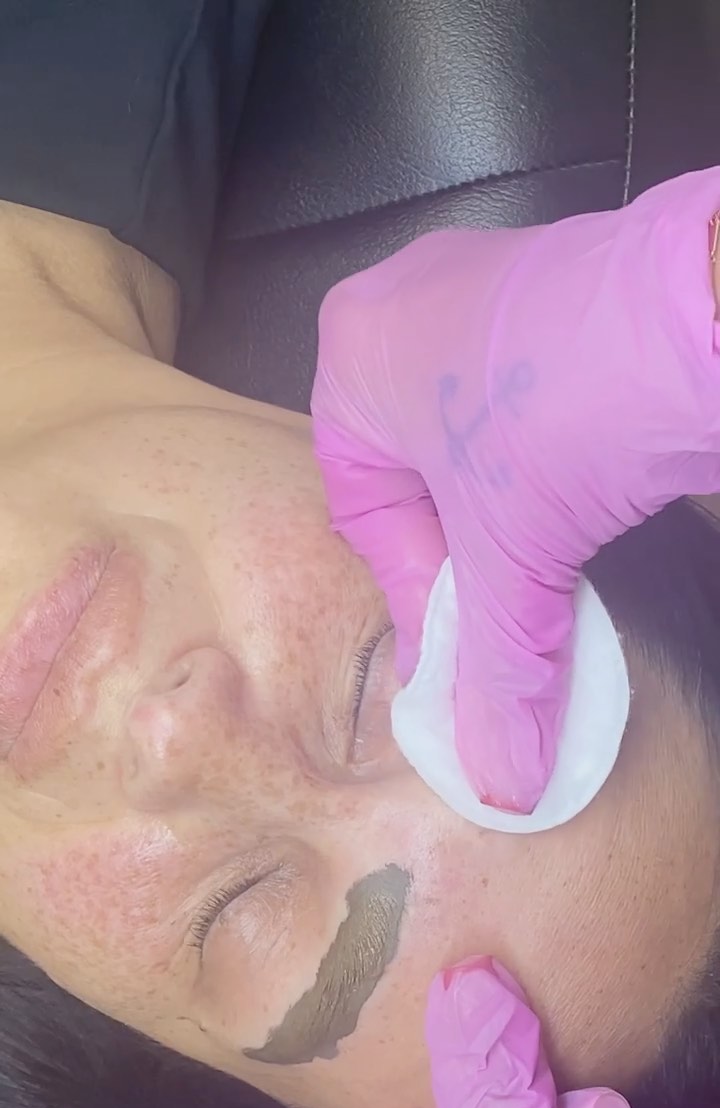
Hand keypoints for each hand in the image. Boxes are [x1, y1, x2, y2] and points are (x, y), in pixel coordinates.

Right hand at [312, 167, 719, 811]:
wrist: (708, 306)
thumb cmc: (564, 400)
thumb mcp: (513, 555)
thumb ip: (496, 673)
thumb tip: (500, 784)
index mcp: (353, 352)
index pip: (366, 513)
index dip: (415, 599)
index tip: (454, 663)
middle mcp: (407, 308)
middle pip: (417, 481)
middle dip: (461, 561)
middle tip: (498, 624)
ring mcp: (486, 292)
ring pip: (474, 447)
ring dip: (507, 522)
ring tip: (545, 575)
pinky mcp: (556, 296)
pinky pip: (525, 410)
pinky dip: (548, 475)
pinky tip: (583, 511)